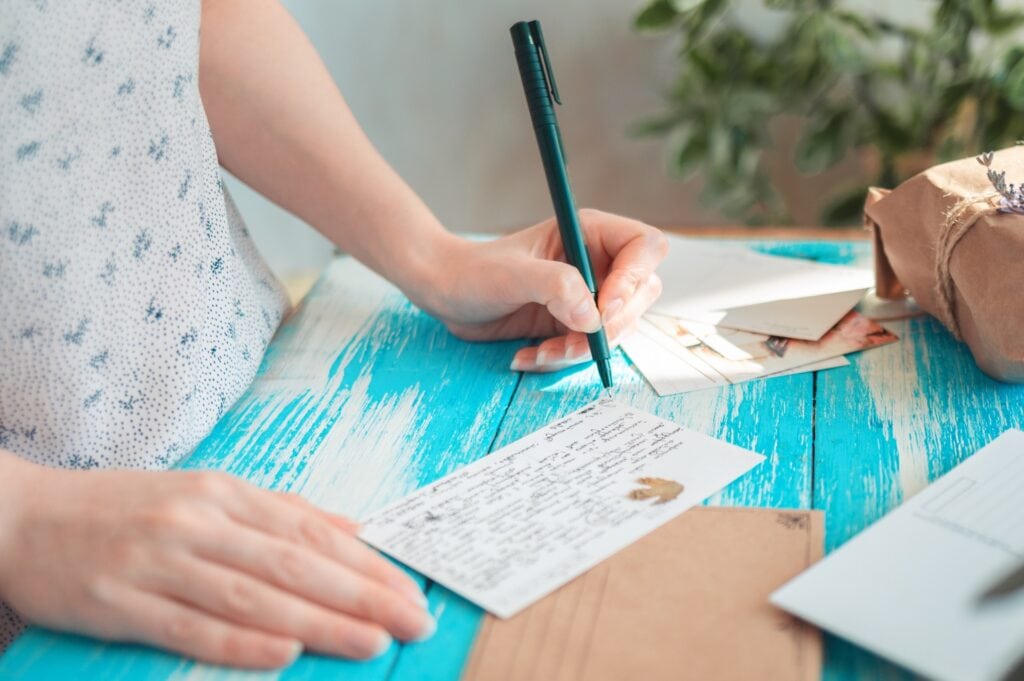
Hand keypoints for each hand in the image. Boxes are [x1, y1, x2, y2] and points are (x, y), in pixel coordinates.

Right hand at [0, 459, 432, 668]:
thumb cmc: (128, 510)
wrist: (24, 517)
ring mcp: (157, 561)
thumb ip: (281, 513)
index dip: (366, 563)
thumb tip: (355, 531)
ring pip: (252, 594)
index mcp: (223, 494)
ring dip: (318, 621)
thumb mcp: (207, 496)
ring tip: (371, 641)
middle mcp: (197, 522)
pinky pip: (188, 626)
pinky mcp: (119, 603)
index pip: (311, 530)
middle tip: (412, 620)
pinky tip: (284, 652)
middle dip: (361, 594)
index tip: (410, 589)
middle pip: (293, 562)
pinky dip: (239, 640)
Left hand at [429, 209, 667, 370]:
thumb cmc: (475, 272)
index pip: (644, 247)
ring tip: (541, 352)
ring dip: (582, 349)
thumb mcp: (512, 275)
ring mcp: (589, 294)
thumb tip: (592, 315)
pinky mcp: (575, 322)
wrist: (448, 294)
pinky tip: (530, 355)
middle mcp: (597, 262)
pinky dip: (564, 358)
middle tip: (573, 341)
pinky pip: (590, 347)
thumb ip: (555, 286)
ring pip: (617, 328)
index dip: (635, 278)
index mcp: (590, 233)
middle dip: (609, 326)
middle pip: (640, 294)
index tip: (603, 308)